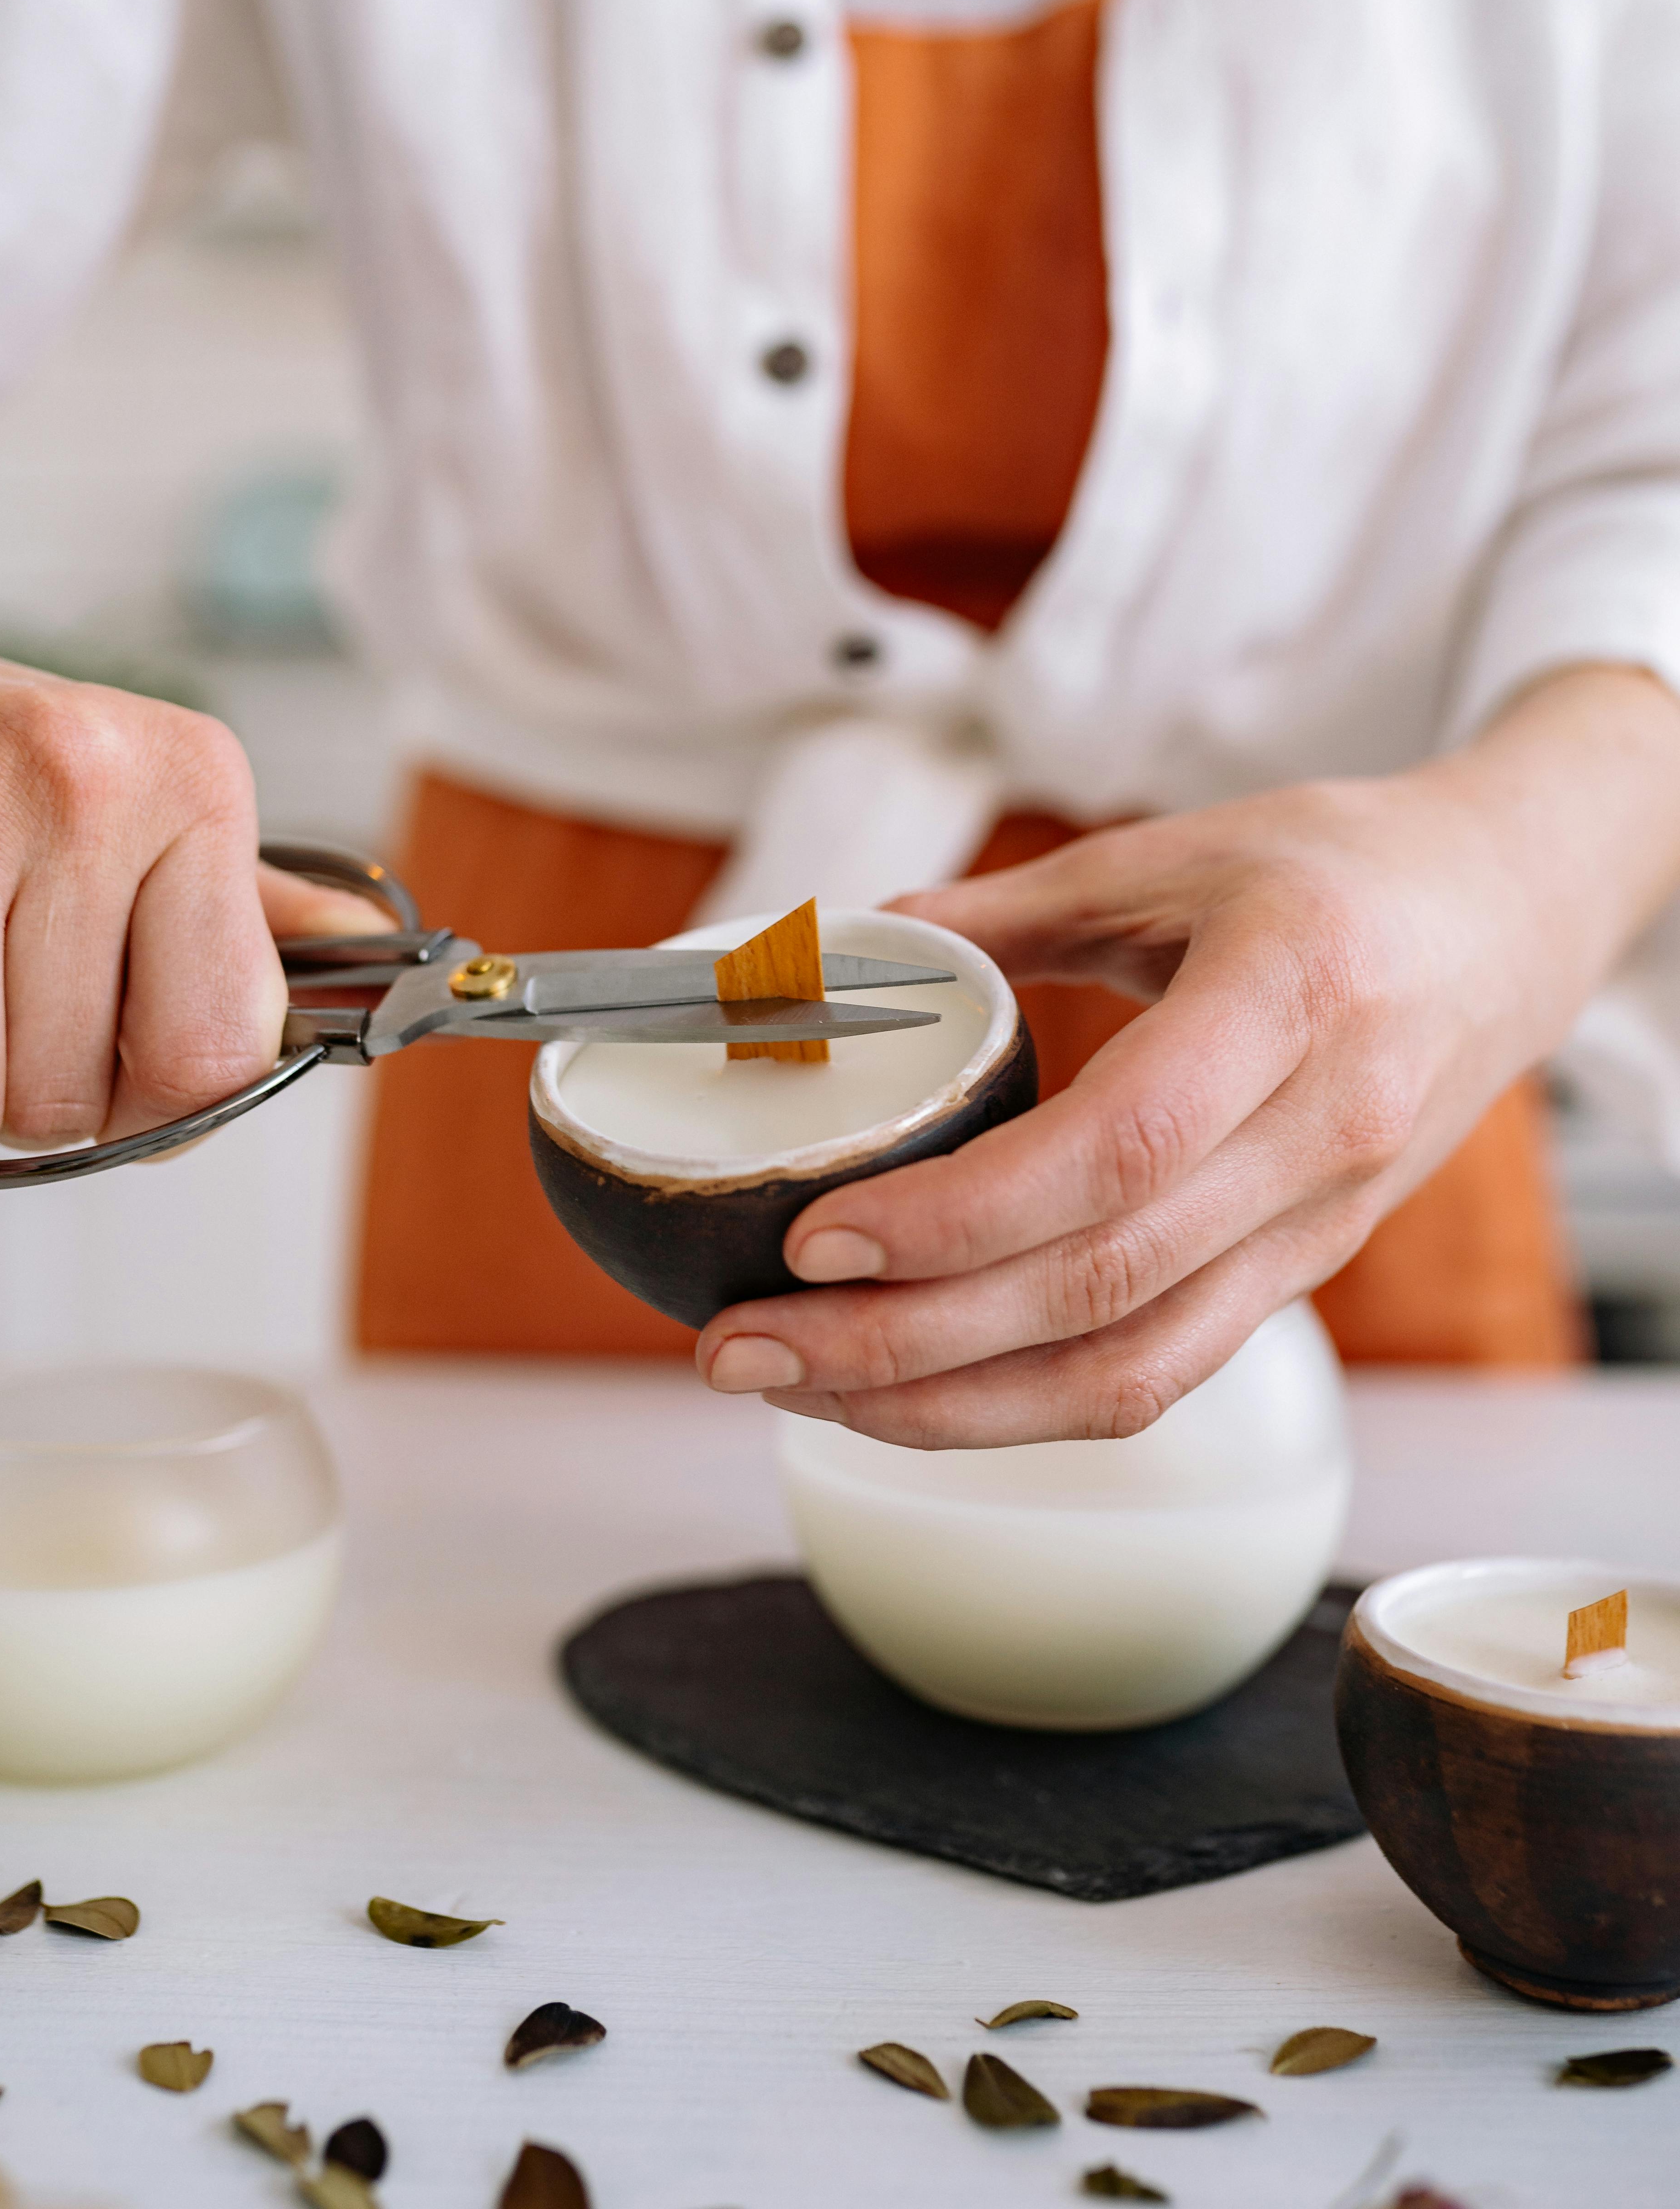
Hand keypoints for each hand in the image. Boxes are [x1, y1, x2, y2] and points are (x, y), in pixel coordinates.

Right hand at [0, 564, 367, 1203]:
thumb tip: (379, 966)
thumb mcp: (149, 809)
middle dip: (36, 1099)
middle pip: (76, 1094)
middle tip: (0, 1016)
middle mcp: (80, 787)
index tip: (127, 1088)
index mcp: (189, 781)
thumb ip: (251, 909)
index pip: (217, 1048)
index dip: (164, 1109)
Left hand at [695, 667, 1679, 1444]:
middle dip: (902, 1344)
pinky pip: (1162, 1370)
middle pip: (1098, 1290)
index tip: (814, 1236)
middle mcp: (1319, 1137)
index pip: (1114, 1154)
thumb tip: (853, 942)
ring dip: (948, 1407)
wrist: (1511, 917)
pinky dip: (1027, 1403)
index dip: (957, 1219)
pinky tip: (916, 1392)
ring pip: (1129, 1372)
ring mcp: (1322, 1223)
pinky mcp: (1306, 1269)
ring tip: (798, 1388)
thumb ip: (1015, 904)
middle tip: (744, 1347)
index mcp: (1288, 1000)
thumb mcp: (1181, 849)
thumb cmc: (1344, 865)